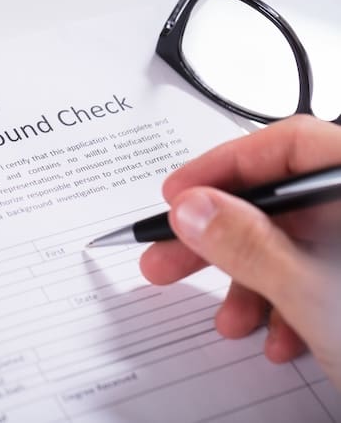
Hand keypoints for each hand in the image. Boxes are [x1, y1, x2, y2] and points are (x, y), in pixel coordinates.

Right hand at [140, 115, 340, 389]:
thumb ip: (251, 246)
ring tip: (231, 322)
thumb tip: (194, 208)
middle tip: (167, 257)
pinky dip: (285, 305)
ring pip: (293, 246)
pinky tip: (279, 337)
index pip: (288, 147)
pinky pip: (312, 276)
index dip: (222, 168)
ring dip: (250, 284)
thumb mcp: (318, 296)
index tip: (176, 197)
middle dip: (219, 238)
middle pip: (281, 203)